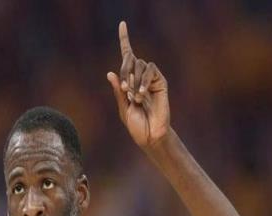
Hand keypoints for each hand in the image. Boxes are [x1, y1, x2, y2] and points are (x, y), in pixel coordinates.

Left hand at [107, 22, 169, 148]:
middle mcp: (140, 78)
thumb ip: (118, 92)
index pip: (127, 58)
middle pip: (131, 60)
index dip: (125, 40)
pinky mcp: (161, 83)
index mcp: (129, 83)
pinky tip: (142, 95)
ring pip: (141, 65)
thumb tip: (110, 73)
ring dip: (134, 81)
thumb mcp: (123, 108)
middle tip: (125, 90)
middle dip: (125, 72)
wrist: (150, 135)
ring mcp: (151, 79)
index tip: (123, 23)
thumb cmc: (136, 125)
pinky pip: (151, 71)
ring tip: (135, 98)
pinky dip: (144, 82)